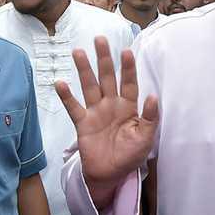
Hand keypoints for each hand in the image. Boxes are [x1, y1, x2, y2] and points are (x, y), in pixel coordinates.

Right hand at [55, 37, 158, 203]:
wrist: (110, 175)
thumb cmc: (130, 156)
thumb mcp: (146, 139)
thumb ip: (150, 119)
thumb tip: (153, 97)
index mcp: (129, 107)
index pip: (129, 83)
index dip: (127, 68)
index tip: (126, 51)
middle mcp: (111, 105)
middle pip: (107, 77)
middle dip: (104, 59)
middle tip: (99, 39)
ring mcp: (96, 112)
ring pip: (89, 86)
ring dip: (84, 69)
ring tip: (78, 52)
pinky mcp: (82, 123)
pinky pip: (74, 107)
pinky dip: (67, 96)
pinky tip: (60, 83)